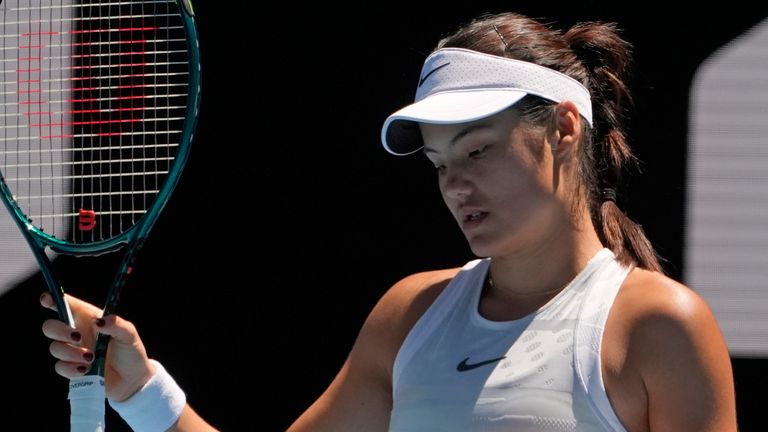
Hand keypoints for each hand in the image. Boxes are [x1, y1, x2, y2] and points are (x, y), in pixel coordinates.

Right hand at [40, 292, 154, 401]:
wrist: (132, 379)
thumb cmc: (131, 351)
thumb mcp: (129, 334)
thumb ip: (116, 324)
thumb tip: (100, 321)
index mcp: (89, 319)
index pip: (66, 305)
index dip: (53, 299)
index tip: (47, 299)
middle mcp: (77, 333)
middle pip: (50, 326)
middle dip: (59, 330)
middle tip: (77, 337)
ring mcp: (73, 351)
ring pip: (55, 348)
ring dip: (71, 352)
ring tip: (92, 357)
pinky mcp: (72, 369)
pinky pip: (60, 367)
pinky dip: (72, 368)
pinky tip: (86, 369)